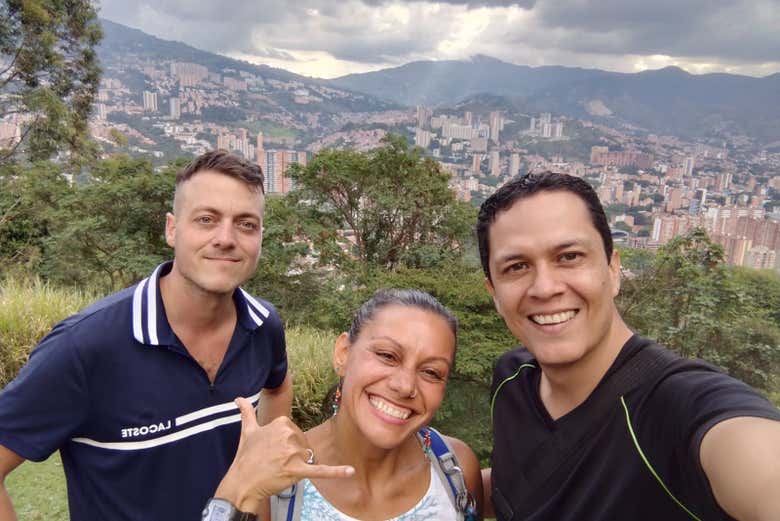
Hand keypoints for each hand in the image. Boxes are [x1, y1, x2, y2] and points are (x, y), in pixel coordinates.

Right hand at [214, 397, 354, 512]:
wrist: (242, 481)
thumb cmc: (245, 457)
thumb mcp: (247, 431)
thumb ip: (246, 412)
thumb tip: (238, 398)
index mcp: (281, 423)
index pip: (295, 432)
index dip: (286, 443)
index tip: (274, 449)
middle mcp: (288, 436)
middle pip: (302, 444)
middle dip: (292, 454)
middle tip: (275, 461)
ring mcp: (293, 454)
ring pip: (306, 458)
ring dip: (296, 465)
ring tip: (279, 469)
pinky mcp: (298, 471)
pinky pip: (320, 470)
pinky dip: (337, 472)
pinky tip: (350, 471)